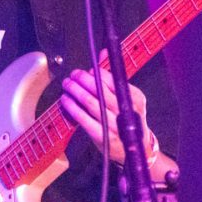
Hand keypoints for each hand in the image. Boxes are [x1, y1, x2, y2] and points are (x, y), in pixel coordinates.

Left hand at [60, 51, 153, 165]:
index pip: (115, 81)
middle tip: (73, 74)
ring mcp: (115, 125)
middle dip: (84, 79)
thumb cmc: (127, 119)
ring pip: (91, 102)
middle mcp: (127, 111)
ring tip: (67, 84)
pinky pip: (84, 118)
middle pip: (102, 90)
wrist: (135, 149)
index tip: (87, 70)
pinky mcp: (103, 136)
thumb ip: (113, 76)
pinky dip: (72, 107)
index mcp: (136, 98)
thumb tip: (103, 52)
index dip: (98, 74)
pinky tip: (65, 100)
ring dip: (76, 90)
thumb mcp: (126, 97)